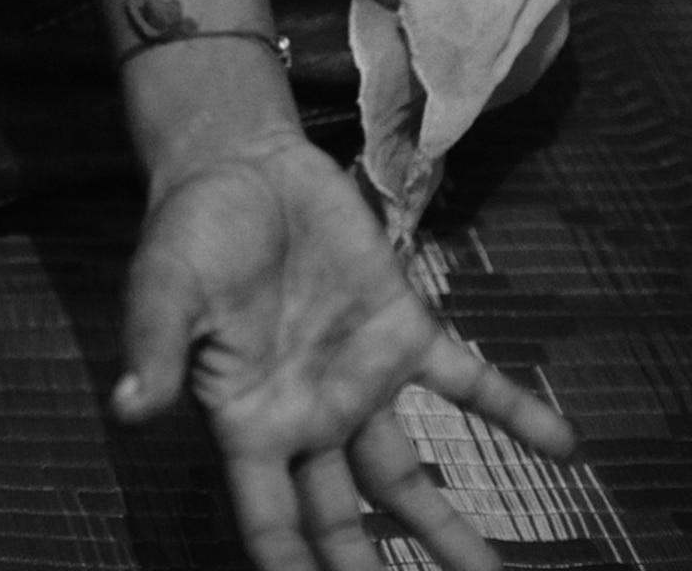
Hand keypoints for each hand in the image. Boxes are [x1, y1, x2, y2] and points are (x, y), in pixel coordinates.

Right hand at [116, 131, 578, 570]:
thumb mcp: (165, 288)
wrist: (237, 161)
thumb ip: (155, 350)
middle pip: (343, 521)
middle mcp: (308, 416)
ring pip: (408, 477)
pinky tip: (565, 448)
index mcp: (247, 420)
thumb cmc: (188, 230)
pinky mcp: (402, 329)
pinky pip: (468, 383)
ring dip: (452, 529)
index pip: (271, 520)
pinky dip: (518, 414)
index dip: (291, 569)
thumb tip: (126, 410)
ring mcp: (359, 378)